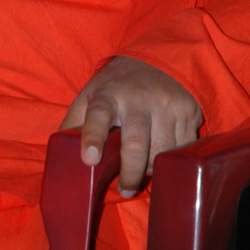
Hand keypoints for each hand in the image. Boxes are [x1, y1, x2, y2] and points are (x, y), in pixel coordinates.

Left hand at [59, 56, 202, 197]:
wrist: (154, 59)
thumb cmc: (115, 87)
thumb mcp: (89, 95)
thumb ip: (74, 123)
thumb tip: (60, 156)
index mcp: (108, 95)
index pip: (98, 115)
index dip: (93, 137)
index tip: (89, 159)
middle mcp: (138, 98)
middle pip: (136, 143)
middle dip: (131, 172)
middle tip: (126, 189)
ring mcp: (166, 103)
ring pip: (162, 151)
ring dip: (152, 167)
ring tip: (144, 167)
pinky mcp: (188, 108)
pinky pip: (184, 147)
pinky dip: (172, 157)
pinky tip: (163, 153)